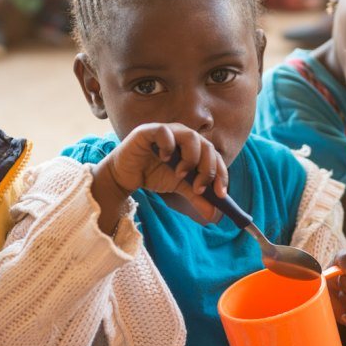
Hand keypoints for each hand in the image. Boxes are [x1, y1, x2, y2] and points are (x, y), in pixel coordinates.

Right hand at [96, 123, 227, 221]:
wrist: (124, 177)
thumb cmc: (152, 175)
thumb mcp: (179, 186)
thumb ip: (196, 196)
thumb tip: (213, 214)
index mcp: (193, 146)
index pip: (214, 156)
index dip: (220, 174)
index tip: (221, 194)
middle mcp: (182, 135)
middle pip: (207, 146)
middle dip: (208, 169)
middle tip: (200, 188)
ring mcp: (167, 131)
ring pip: (190, 135)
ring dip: (191, 158)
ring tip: (180, 175)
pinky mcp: (148, 131)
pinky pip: (164, 131)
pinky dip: (169, 146)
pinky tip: (165, 159)